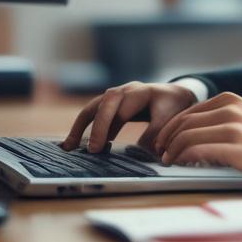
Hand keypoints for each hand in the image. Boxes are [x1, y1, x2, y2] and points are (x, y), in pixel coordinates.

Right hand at [61, 81, 197, 152]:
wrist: (172, 94)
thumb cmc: (172, 106)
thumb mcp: (171, 118)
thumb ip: (157, 133)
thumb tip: (144, 151)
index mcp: (142, 93)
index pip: (124, 111)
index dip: (114, 130)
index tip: (104, 150)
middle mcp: (126, 91)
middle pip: (106, 104)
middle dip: (98, 127)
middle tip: (93, 150)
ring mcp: (115, 95)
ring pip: (93, 107)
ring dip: (81, 126)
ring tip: (69, 147)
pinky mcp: (110, 104)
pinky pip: (92, 113)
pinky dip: (82, 127)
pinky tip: (73, 144)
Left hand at [154, 91, 241, 185]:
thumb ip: (227, 121)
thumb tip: (202, 137)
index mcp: (231, 101)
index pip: (188, 112)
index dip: (170, 128)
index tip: (164, 141)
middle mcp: (229, 110)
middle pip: (182, 122)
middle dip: (166, 139)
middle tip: (161, 152)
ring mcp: (232, 128)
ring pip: (186, 135)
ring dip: (171, 149)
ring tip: (168, 161)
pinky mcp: (236, 148)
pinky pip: (197, 150)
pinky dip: (183, 157)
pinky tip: (182, 164)